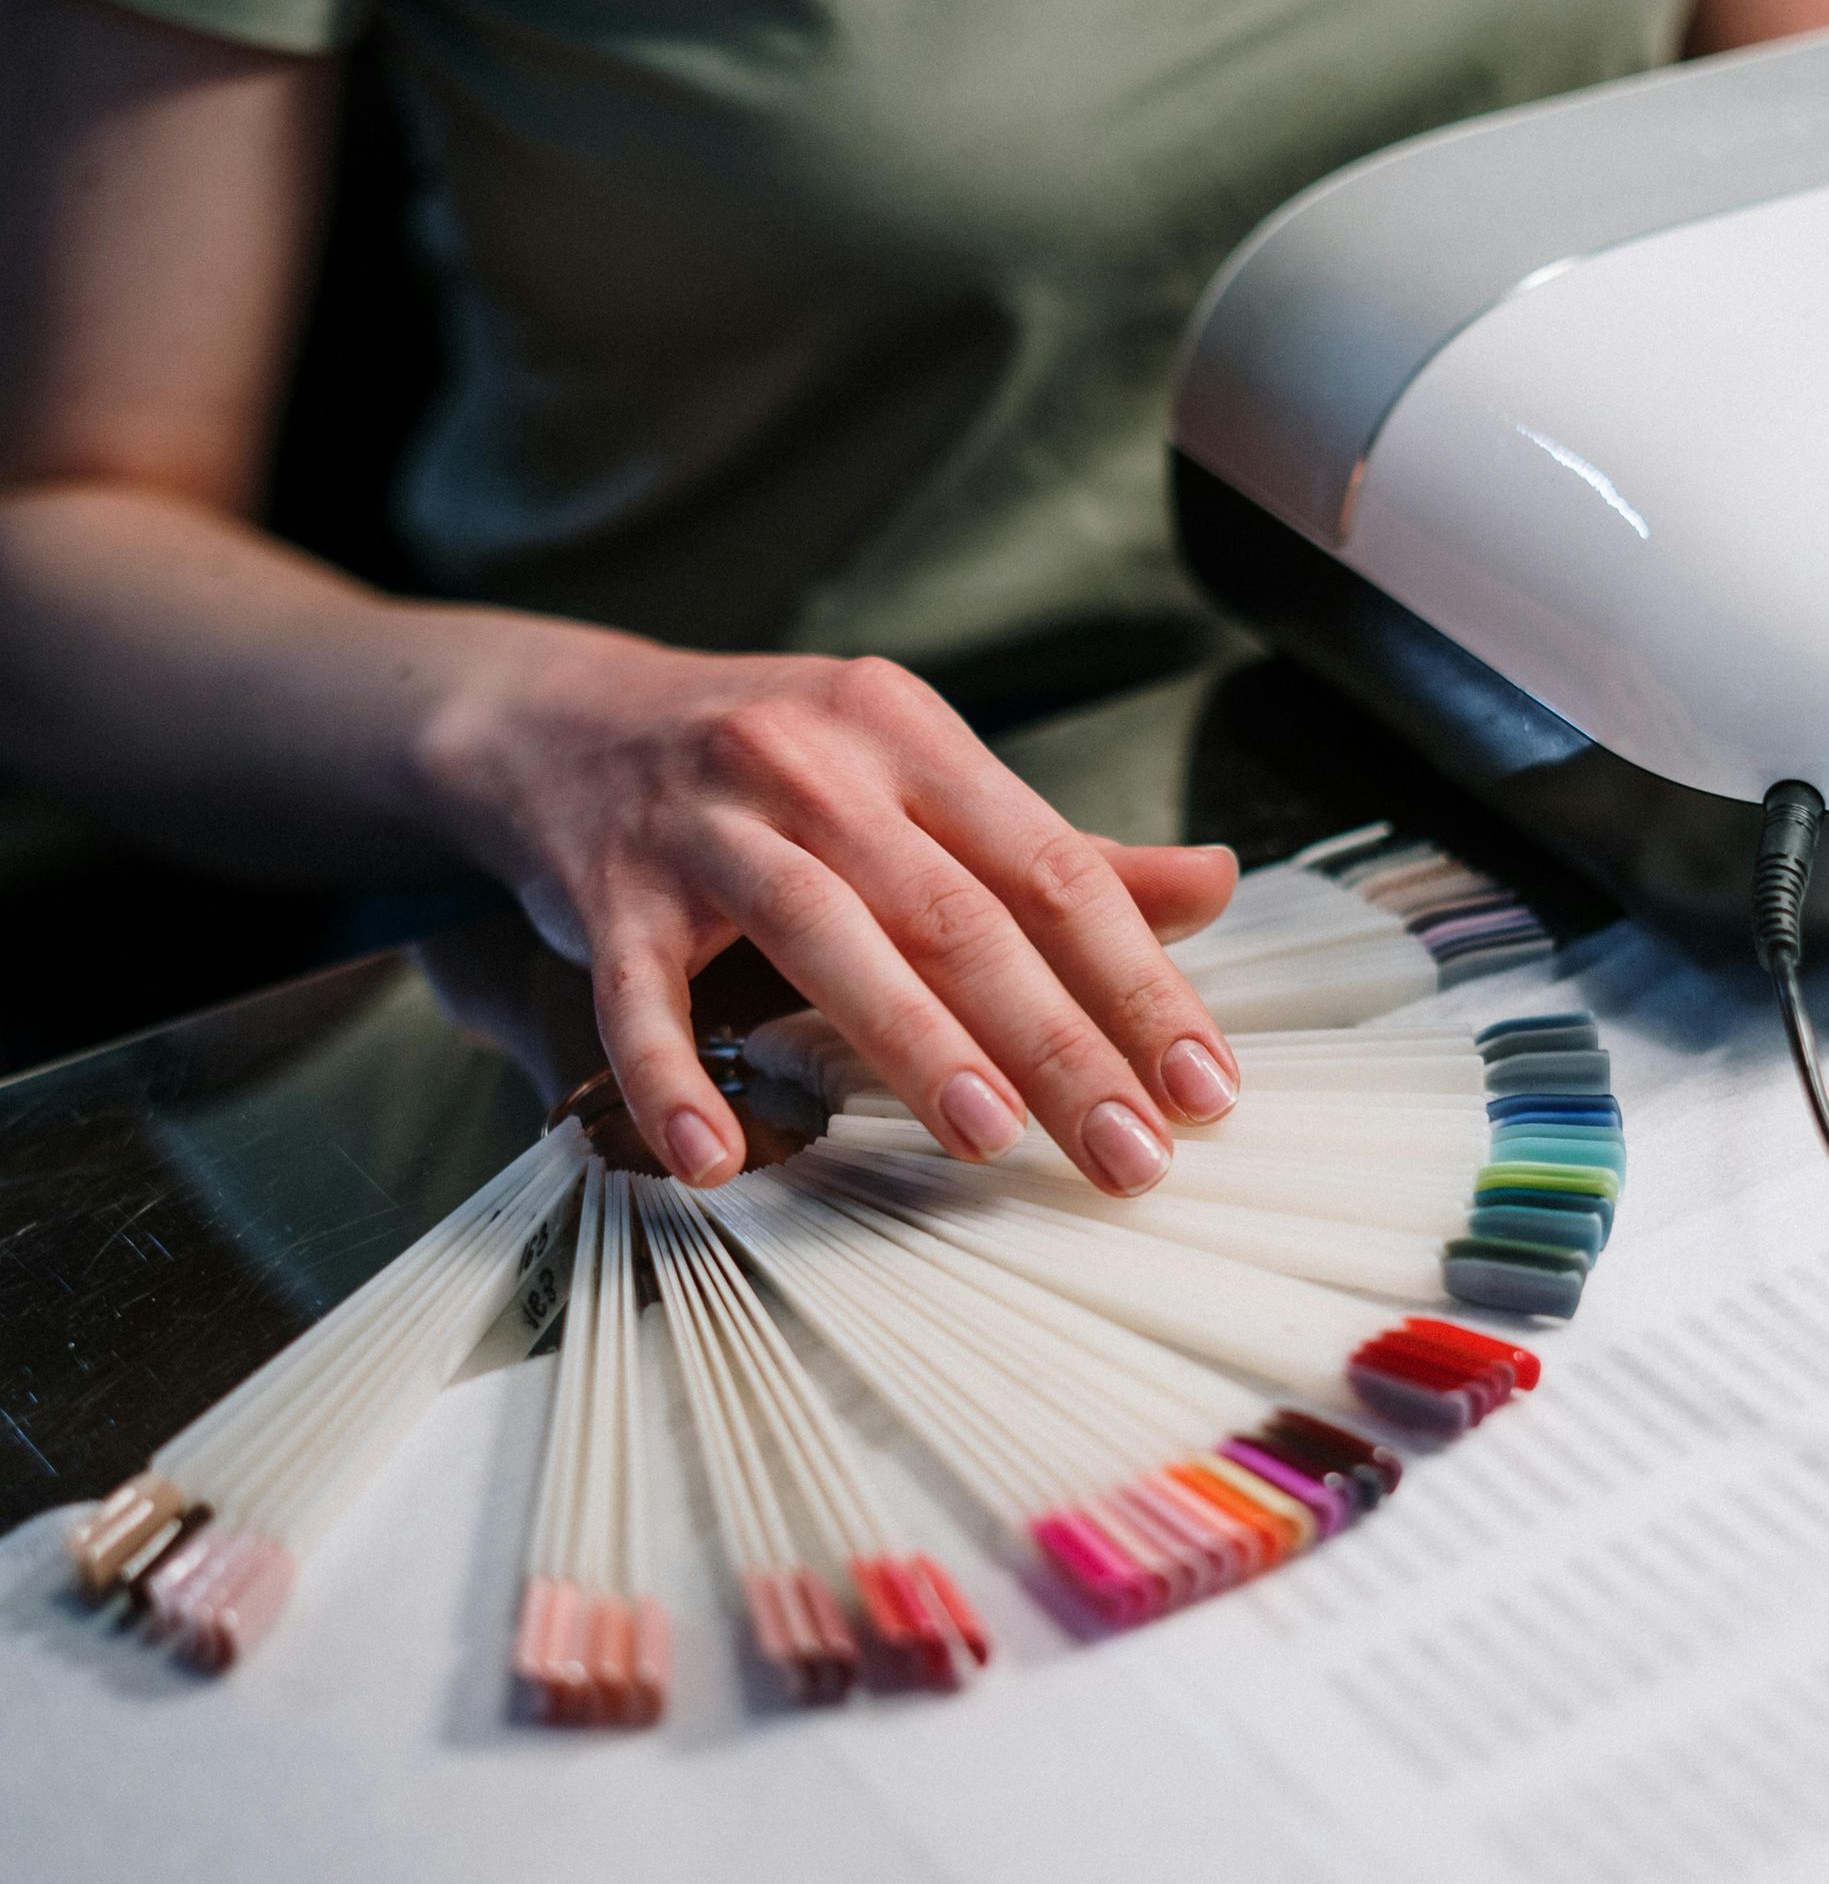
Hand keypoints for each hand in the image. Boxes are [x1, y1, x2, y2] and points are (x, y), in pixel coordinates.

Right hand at [423, 627, 1239, 1194]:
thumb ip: (1055, 850)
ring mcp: (706, 827)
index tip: (1203, 1090)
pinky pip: (644, 996)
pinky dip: (677, 1078)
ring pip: (824, 936)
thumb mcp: (913, 777)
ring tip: (989, 1140)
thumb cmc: (770, 770)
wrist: (561, 723)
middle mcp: (815, 765)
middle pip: (955, 913)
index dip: (1137, 983)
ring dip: (909, 1042)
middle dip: (1056, 1042)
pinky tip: (720, 1160)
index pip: (1050, 870)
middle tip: (1130, 1155)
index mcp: (911, 736)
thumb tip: (1211, 886)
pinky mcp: (609, 892)